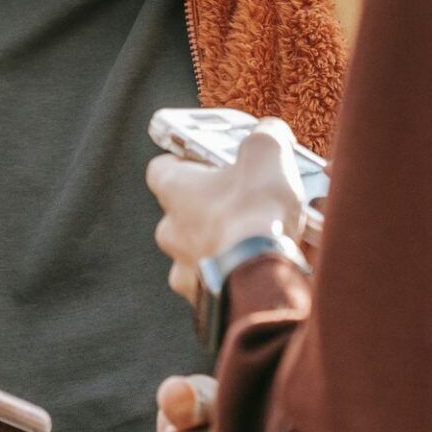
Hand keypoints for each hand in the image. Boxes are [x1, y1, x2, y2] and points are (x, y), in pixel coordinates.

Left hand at [147, 117, 308, 304]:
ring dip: (224, 245)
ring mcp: (184, 268)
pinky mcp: (205, 299)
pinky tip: (262, 270)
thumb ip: (264, 137)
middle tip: (245, 203)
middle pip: (182, 212)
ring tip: (261, 241)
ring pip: (200, 251)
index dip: (184, 161)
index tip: (207, 159)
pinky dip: (236, 276)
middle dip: (211, 208)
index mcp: (174, 190)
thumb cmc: (255, 212)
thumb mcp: (267, 155)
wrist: (262, 278)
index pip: (161, 168)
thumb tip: (269, 132)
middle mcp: (170, 230)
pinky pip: (218, 284)